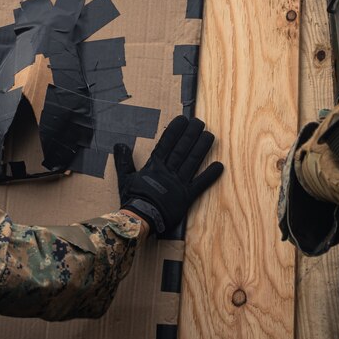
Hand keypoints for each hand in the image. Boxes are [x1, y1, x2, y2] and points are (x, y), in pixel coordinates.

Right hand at [113, 116, 223, 233]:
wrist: (140, 219)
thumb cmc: (132, 200)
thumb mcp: (125, 178)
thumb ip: (124, 161)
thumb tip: (119, 144)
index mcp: (154, 166)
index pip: (166, 143)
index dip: (175, 130)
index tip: (182, 119)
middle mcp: (168, 171)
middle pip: (182, 148)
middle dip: (191, 134)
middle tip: (199, 122)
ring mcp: (179, 183)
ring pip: (192, 161)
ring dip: (202, 147)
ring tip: (209, 135)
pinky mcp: (187, 196)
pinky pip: (200, 184)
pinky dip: (210, 175)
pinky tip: (219, 166)